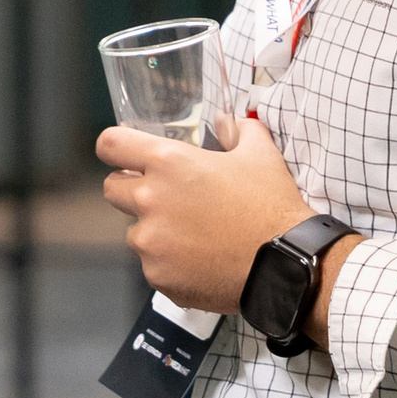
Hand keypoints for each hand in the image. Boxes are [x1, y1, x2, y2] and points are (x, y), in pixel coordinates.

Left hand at [97, 117, 319, 314]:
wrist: (286, 264)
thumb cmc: (271, 206)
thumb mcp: (260, 154)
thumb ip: (238, 130)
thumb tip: (227, 121)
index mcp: (168, 163)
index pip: (110, 144)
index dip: (114, 147)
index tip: (123, 155)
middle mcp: (149, 200)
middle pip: (112, 189)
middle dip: (132, 191)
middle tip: (166, 199)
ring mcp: (150, 242)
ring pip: (135, 232)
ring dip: (154, 232)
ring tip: (193, 237)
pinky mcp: (158, 276)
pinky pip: (153, 266)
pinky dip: (170, 265)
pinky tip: (201, 262)